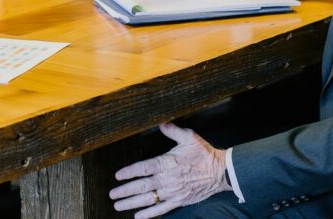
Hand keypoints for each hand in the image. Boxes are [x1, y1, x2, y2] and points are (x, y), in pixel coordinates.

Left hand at [109, 123, 229, 217]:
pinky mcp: (179, 201)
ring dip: (131, 203)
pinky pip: (161, 209)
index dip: (129, 172)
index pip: (143, 168)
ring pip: (148, 199)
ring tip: (118, 205)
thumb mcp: (189, 137)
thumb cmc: (204, 153)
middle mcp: (167, 179)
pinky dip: (149, 214)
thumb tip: (160, 122)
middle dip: (125, 191)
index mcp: (167, 163)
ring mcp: (172, 192)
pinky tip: (138, 216)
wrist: (220, 172)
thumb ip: (172, 131)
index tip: (117, 176)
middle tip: (112, 194)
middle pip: (141, 186)